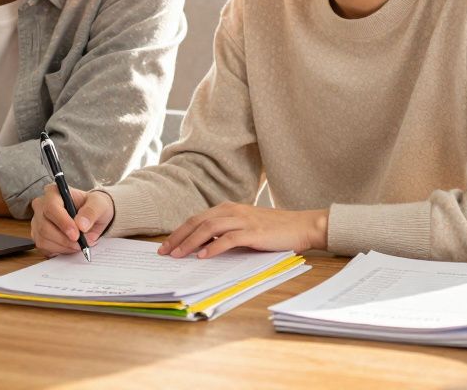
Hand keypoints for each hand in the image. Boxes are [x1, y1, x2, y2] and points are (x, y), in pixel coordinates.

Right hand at [30, 184, 113, 256]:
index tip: (76, 234)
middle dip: (64, 239)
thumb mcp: (99, 204)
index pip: (51, 207)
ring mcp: (37, 221)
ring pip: (43, 239)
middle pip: (44, 226)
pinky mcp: (38, 236)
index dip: (63, 223)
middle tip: (81, 244)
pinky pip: (44, 248)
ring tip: (78, 244)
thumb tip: (81, 225)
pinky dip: (59, 250)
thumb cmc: (92, 206)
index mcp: (54, 192)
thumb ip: (91, 212)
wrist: (90, 216)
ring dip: (63, 246)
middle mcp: (41, 206)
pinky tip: (70, 246)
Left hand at [158, 203, 326, 258]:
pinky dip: (213, 248)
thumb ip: (225, 233)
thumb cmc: (273, 229)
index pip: (196, 219)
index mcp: (227, 208)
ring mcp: (243, 220)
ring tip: (178, 255)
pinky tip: (202, 257)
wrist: (302, 225)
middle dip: (178, 237)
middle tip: (165, 252)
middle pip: (197, 222)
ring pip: (208, 229)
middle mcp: (232, 211)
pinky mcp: (253, 232)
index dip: (179, 232)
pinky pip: (228, 239)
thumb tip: (202, 247)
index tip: (165, 246)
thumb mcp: (245, 227)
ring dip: (190, 242)